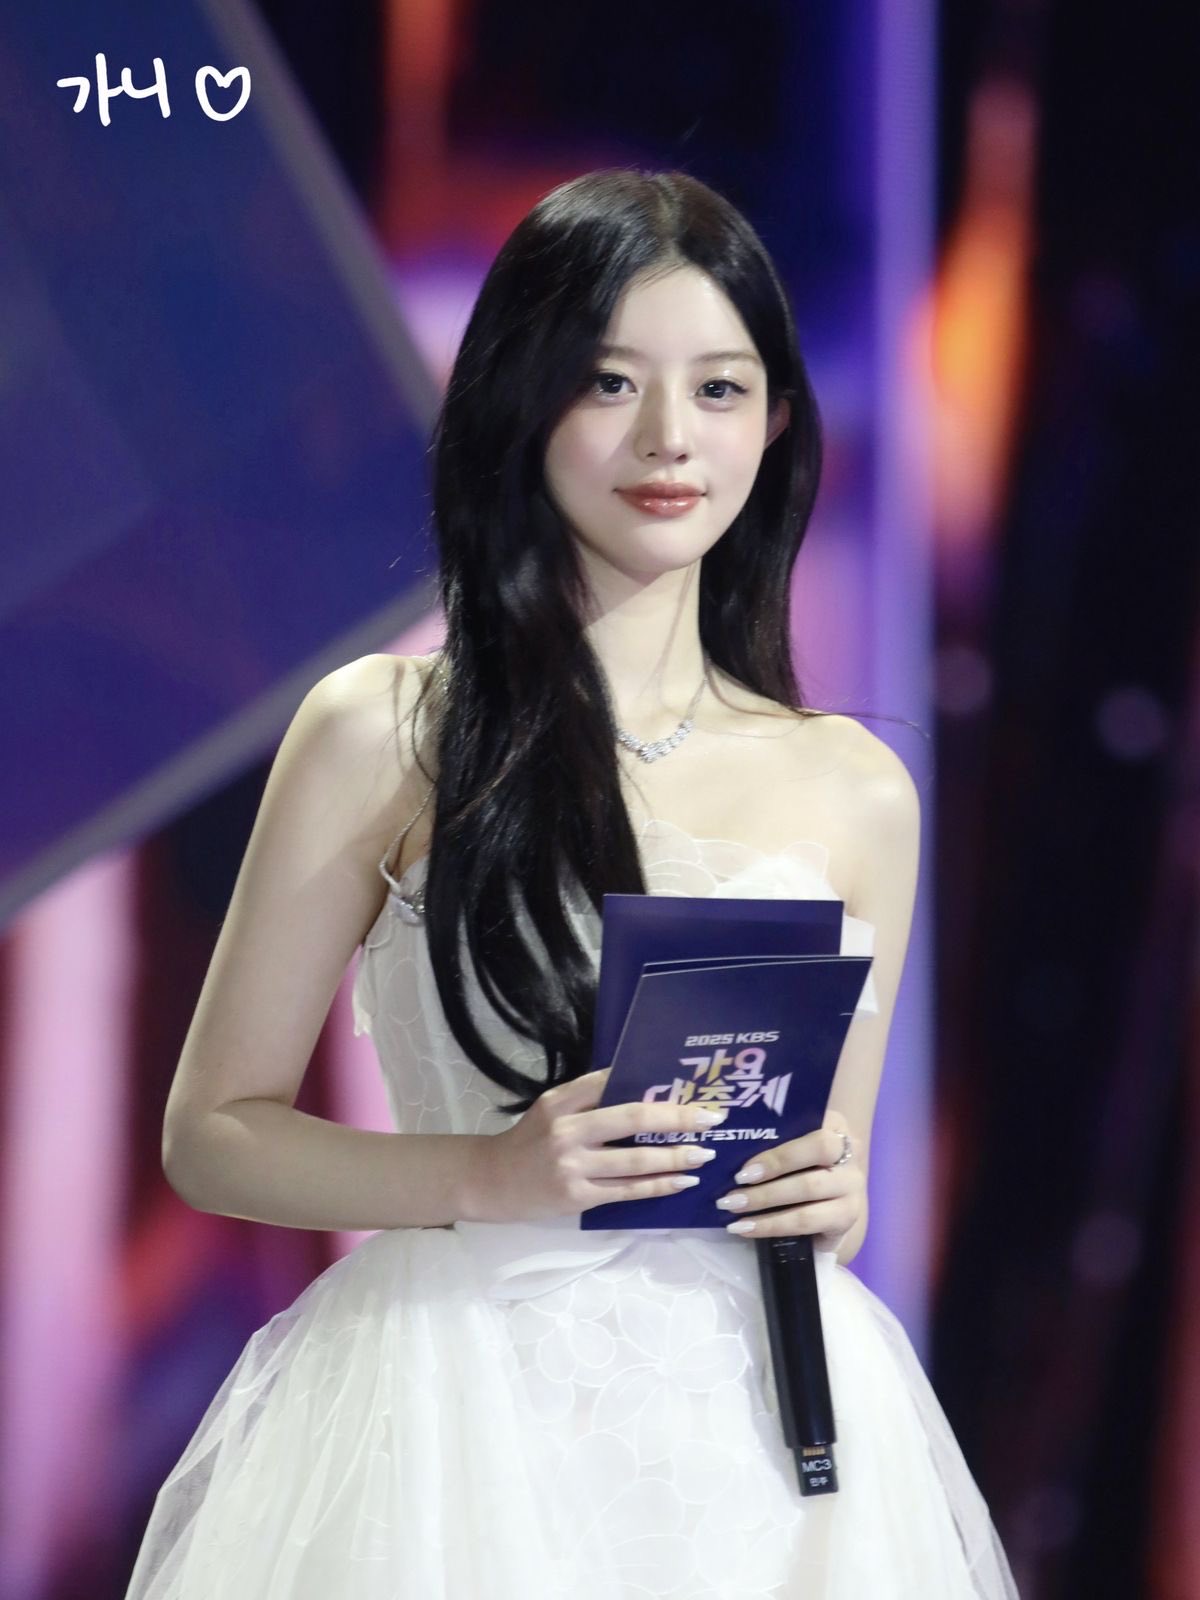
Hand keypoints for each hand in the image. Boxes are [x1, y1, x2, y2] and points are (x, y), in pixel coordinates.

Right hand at [472, 1068, 728, 1223]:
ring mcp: (572, 1166)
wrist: (492, 1181)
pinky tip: (681, 1181)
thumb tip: (644, 1088)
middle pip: (631, 1119)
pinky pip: (627, 1191)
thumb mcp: (551, 1109)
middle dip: (677, 1118)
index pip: (611, 1084)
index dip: (650, 1085)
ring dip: (675, 1157)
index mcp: (561, 1102)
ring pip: (635, 1161)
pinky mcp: (578, 1197)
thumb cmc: (529, 1141)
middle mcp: (566, 1131)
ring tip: (705, 1154)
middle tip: (711, 1117)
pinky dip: (658, 1186)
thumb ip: (588, 1099)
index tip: (689, 1087)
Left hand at [713, 1113, 864, 1249]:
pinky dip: (772, 1225)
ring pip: (809, 1187)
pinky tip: (747, 1228)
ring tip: (733, 1207)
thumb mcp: (787, 1151)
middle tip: (735, 1184)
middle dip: (772, 1167)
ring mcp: (851, 1184)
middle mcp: (849, 1150)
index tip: (745, 1164)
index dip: (778, 1144)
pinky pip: (807, 1220)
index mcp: (832, 1124)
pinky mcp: (847, 1215)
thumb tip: (728, 1147)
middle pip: (816, 1149)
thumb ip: (769, 1142)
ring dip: (765, 1199)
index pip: (808, 1121)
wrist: (825, 1212)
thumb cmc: (798, 1171)